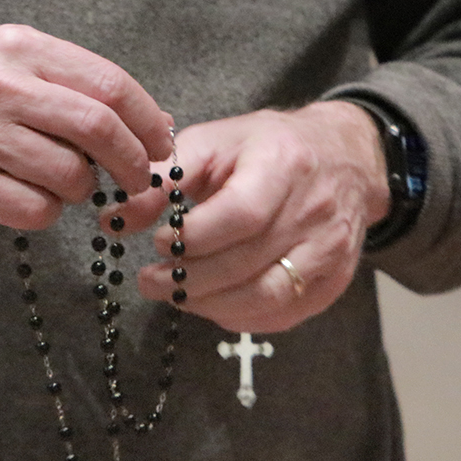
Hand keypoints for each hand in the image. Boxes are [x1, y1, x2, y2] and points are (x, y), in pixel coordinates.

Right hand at [0, 25, 173, 228]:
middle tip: (137, 177)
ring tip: (64, 183)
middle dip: (132, 161)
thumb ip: (69, 81)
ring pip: (69, 175)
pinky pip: (34, 210)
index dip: (148, 120)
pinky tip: (30, 197)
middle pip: (97, 128)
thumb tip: (152, 120)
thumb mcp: (4, 59)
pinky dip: (48, 211)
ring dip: (83, 189)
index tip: (160, 144)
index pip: (108, 84)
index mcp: (17, 48)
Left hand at [117, 101, 390, 332]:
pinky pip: (283, 314)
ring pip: (267, 297)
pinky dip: (240, 316)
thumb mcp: (214, 144)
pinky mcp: (334, 280)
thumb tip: (115, 220)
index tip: (158, 241)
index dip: (193, 238)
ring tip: (174, 294)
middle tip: (150, 280)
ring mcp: (330, 250)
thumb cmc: (268, 148)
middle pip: (247, 264)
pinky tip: (211, 303)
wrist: (345, 158)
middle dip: (188, 280)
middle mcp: (315, 211)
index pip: (241, 215)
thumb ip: (164, 180)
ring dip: (210, 305)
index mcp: (284, 165)